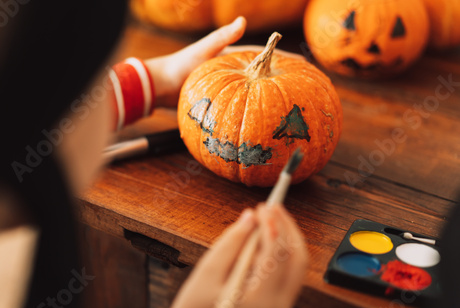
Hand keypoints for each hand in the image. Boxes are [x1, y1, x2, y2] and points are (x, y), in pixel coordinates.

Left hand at [145, 17, 304, 106]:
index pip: (266, 56)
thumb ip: (222, 37)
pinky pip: (243, 108)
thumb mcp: (202, 50)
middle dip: (287, 81)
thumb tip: (243, 21)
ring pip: (256, 94)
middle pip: (266, 77)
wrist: (162, 86)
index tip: (306, 65)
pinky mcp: (223, 102)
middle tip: (309, 89)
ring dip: (273, 100)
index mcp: (234, 57)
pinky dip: (255, 114)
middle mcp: (236, 72)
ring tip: (293, 110)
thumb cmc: (180, 65)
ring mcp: (230, 88)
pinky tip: (265, 124)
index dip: (286, 60)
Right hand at [162, 204, 307, 307]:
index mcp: (260, 300)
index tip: (264, 206)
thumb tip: (249, 218)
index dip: (274, 224)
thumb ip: (231, 243)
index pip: (278, 253)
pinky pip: (287, 277)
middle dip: (287, 228)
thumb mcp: (206, 274)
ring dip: (287, 240)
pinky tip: (267, 242)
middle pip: (297, 259)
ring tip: (270, 220)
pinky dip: (281, 256)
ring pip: (296, 268)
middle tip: (272, 207)